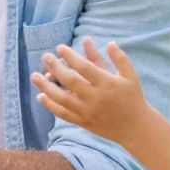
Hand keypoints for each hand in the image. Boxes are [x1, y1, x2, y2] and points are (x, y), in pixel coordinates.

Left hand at [30, 38, 155, 144]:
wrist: (135, 127)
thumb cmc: (133, 97)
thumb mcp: (130, 76)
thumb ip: (119, 58)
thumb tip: (109, 42)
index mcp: (107, 83)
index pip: (84, 66)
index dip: (70, 56)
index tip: (59, 47)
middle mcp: (96, 97)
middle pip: (70, 80)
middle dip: (55, 67)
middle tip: (45, 56)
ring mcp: (88, 111)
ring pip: (62, 98)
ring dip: (46, 87)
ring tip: (34, 76)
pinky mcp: (83, 122)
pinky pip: (63, 114)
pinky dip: (50, 106)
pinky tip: (40, 96)